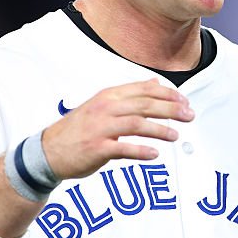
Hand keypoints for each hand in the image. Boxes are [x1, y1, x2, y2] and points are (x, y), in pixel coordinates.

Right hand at [41, 78, 192, 178]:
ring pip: (136, 124)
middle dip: (170, 109)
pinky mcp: (96, 148)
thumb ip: (130, 94)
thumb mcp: (103, 105)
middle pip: (144, 104)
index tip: (185, 102)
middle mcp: (105, 108)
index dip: (167, 95)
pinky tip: (155, 154)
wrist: (48, 151)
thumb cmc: (79, 129)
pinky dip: (141, 151)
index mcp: (108, 96)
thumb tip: (155, 82)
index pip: (143, 90)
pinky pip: (123, 148)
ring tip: (175, 136)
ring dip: (159, 130)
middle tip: (189, 116)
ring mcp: (100, 128)